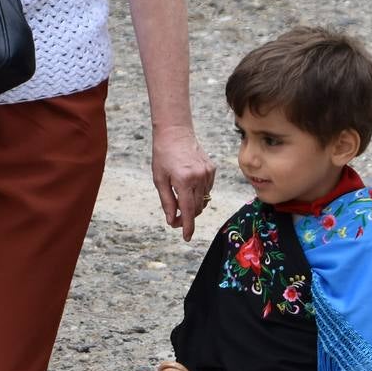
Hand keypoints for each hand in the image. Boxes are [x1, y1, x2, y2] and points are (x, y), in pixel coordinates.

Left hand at [151, 123, 215, 241]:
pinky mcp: (212, 169)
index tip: (187, 237)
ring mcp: (208, 173)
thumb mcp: (159, 180)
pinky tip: (189, 187)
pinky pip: (207, 190)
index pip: (188, 210)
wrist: (175, 133)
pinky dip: (199, 194)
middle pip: (197, 207)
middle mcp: (199, 177)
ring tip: (180, 202)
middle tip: (175, 220)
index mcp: (184, 180)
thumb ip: (167, 202)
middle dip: (187, 217)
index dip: (188, 226)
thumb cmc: (163, 156)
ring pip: (203, 200)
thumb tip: (172, 221)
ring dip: (193, 206)